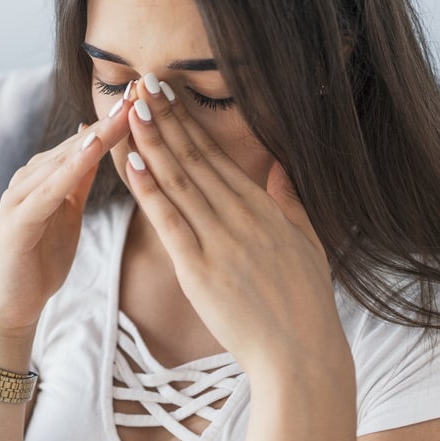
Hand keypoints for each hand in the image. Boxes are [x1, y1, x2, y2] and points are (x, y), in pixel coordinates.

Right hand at [0, 96, 132, 336]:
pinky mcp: (18, 219)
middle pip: (78, 143)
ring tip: (124, 113)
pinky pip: (49, 189)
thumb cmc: (39, 259)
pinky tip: (91, 149)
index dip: (117, 120)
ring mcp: (21, 196)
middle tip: (141, 90)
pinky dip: (70, 167)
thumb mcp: (66, 212)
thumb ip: (77, 178)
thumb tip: (93, 140)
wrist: (10, 303)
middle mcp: (30, 177)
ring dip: (95, 136)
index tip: (146, 95)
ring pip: (64, 160)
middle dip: (111, 119)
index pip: (87, 141)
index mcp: (46, 175)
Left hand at [120, 76, 347, 378]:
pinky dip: (150, 191)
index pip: (216, 156)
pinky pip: (170, 222)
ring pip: (179, 182)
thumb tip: (281, 166)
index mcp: (263, 209)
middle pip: (194, 159)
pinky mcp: (201, 270)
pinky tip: (133, 163)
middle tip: (142, 84)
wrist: (302, 356)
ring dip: (153, 143)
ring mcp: (220, 242)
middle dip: (166, 119)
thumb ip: (290, 201)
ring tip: (132, 109)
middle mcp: (241, 217)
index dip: (188, 122)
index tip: (168, 94)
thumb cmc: (305, 305)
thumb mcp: (307, 243)